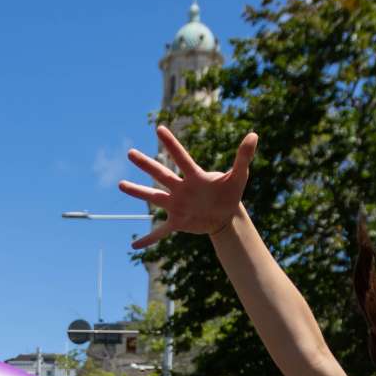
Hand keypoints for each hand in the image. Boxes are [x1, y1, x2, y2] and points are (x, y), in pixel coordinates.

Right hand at [118, 124, 256, 248]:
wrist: (226, 215)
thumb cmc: (230, 192)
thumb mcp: (239, 176)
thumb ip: (243, 156)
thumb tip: (254, 135)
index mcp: (194, 176)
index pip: (181, 157)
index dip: (172, 144)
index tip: (160, 128)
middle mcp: (181, 188)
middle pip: (161, 174)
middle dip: (146, 165)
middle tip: (130, 153)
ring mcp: (177, 205)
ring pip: (154, 198)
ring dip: (138, 192)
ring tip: (121, 184)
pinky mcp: (178, 222)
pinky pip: (160, 232)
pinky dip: (148, 239)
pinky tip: (134, 247)